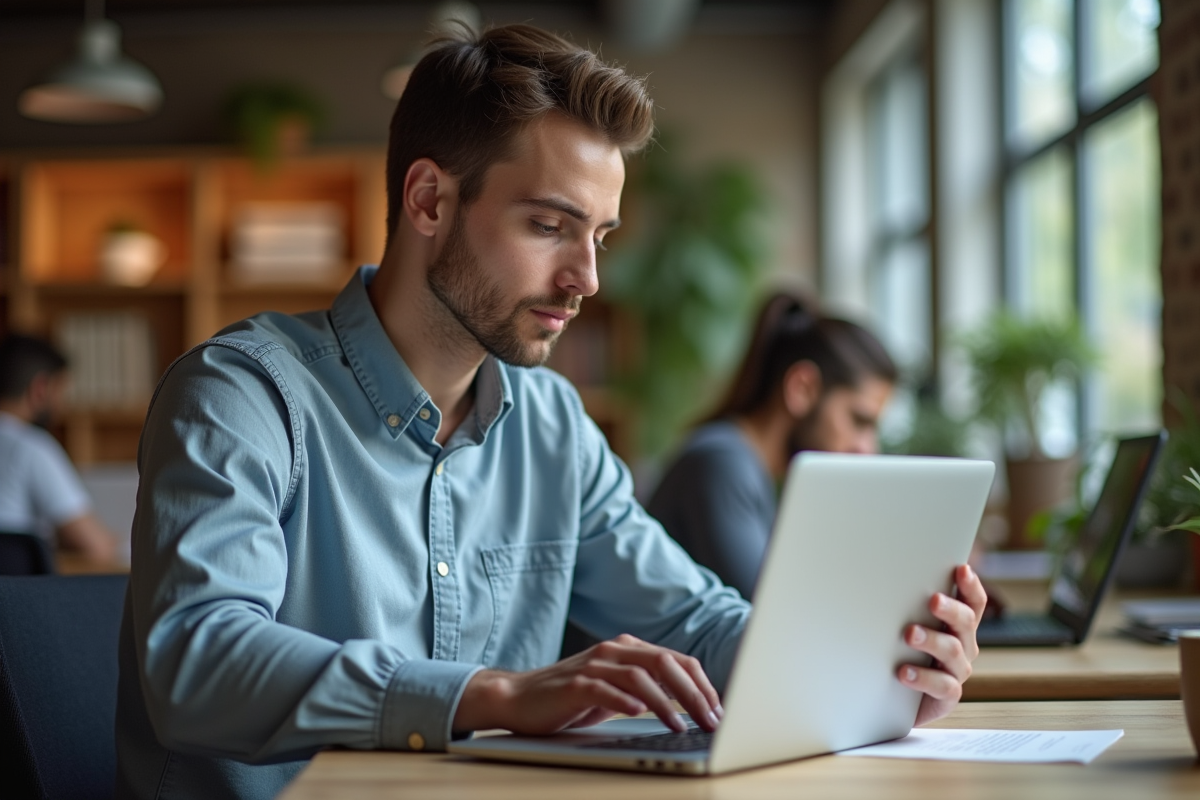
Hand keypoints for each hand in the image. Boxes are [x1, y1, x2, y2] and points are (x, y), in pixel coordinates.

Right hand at [452, 634, 722, 735]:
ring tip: (683, 725)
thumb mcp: (616, 693)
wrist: (517, 698)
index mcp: (629, 649)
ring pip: (641, 675)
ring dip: (667, 702)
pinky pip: (607, 689)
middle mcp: (614, 650)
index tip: (719, 711)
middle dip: (695, 693)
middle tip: (712, 720)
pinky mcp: (574, 684)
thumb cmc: (570, 699)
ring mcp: (594, 664)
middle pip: (666, 663)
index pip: (678, 660)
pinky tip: (643, 715)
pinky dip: (628, 701)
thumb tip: (691, 707)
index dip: (702, 685)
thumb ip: (648, 691)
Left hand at [898, 564, 986, 725]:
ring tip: (910, 634)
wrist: (893, 700)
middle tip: (933, 600)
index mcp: (957, 626)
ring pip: (953, 652)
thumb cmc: (900, 653)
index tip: (961, 569)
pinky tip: (903, 671)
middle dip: (951, 610)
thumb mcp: (906, 627)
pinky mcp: (946, 697)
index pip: (973, 603)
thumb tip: (890, 576)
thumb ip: (909, 607)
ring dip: (932, 640)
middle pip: (966, 623)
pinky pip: (943, 686)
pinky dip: (923, 677)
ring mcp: (956, 671)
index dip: (971, 586)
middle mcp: (963, 646)